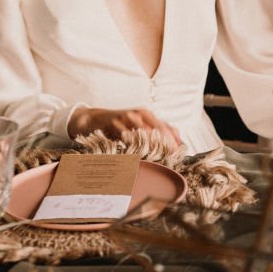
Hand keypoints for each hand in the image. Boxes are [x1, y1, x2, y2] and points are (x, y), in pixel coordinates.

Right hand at [68, 107, 182, 146]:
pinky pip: (126, 136)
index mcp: (147, 114)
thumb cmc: (119, 124)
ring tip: (157, 157)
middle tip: (170, 157)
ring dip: (151, 145)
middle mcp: (138, 114)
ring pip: (143, 132)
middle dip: (164, 144)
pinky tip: (137, 154)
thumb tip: (177, 141)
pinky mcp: (114, 123)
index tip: (179, 153)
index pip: (165, 127)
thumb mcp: (138, 125)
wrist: (93, 119)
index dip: (173, 140)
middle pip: (157, 129)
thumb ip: (157, 131)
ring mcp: (126, 118)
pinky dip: (132, 145)